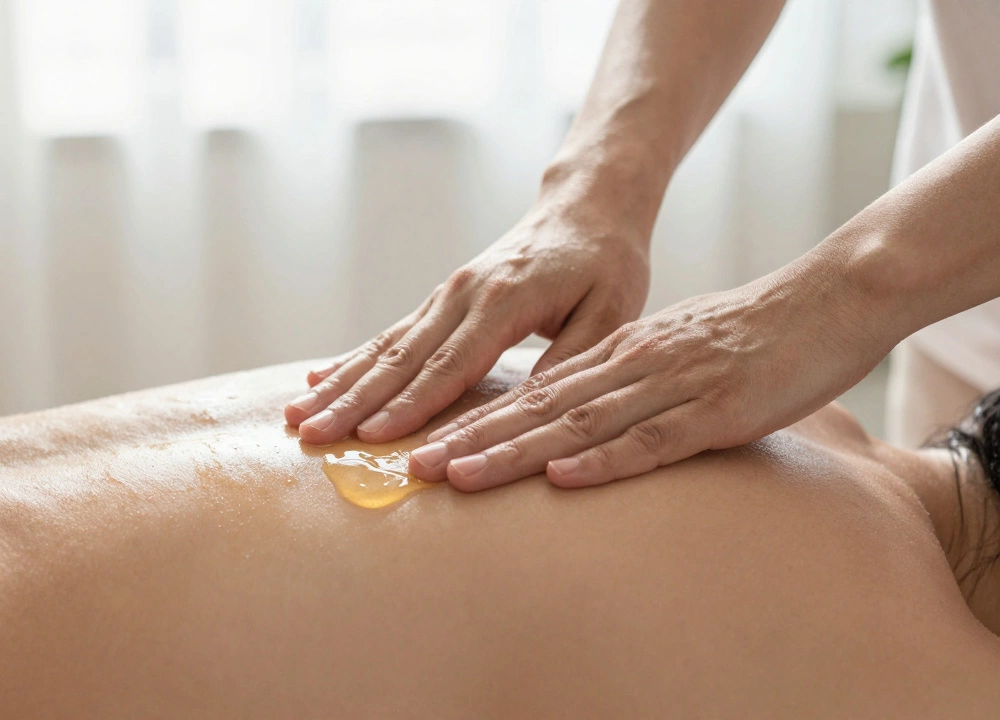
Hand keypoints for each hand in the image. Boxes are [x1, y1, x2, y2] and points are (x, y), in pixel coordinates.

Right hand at [285, 200, 650, 445]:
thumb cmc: (605, 264)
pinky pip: (389, 333)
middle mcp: (462, 294)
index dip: (411, 405)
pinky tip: (316, 379)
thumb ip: (571, 361)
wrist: (585, 207)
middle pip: (401, 358)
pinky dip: (350, 359)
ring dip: (338, 384)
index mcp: (503, 299)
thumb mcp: (610, 312)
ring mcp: (445, 295)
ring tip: (296, 415)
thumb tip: (532, 412)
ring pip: (384, 346)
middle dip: (353, 400)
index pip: (450, 364)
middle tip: (310, 435)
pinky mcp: (440, 300)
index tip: (373, 438)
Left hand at [407, 268, 888, 490]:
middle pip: (533, 406)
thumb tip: (573, 424)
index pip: (527, 390)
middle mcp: (629, 365)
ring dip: (512, 451)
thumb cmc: (748, 335)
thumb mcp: (670, 356)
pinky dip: (604, 461)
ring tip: (456, 475)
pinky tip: (562, 478)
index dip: (468, 419)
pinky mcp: (718, 409)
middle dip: (466, 437)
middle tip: (406, 465)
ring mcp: (671, 385)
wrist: (826, 300)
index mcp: (615, 353)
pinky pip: (653, 439)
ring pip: (577, 422)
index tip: (416, 443)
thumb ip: (621, 385)